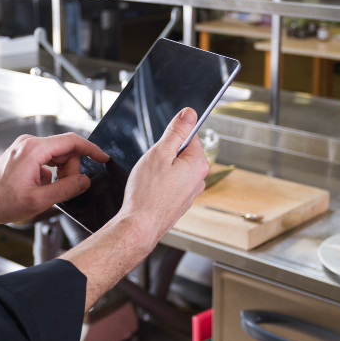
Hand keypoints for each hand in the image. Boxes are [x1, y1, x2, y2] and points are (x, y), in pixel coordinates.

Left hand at [0, 133, 108, 225]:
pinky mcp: (22, 155)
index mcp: (34, 150)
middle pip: (65, 150)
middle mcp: (29, 144)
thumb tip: (85, 181)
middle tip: (65, 189)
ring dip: (60, 173)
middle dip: (71, 170)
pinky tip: (40, 189)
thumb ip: (66, 189)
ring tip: (49, 191)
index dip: (91, 150)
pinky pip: (46, 160)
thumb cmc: (0, 201)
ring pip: (56, 156)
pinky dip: (50, 174)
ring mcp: (24, 148)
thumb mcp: (39, 200)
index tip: (103, 158)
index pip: (72, 141)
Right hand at [59, 108, 209, 309]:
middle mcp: (199, 179)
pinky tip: (150, 191)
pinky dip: (161, 184)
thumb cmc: (147, 193)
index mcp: (199, 164)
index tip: (160, 147)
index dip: (171, 138)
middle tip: (152, 165)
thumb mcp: (160, 153)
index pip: (190, 136)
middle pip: (182, 153)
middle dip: (165, 155)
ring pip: (175, 169)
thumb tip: (189, 114)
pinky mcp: (180, 202)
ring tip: (150, 180)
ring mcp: (190, 193)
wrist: (139, 226)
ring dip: (162, 170)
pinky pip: (171, 184)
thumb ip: (176, 132)